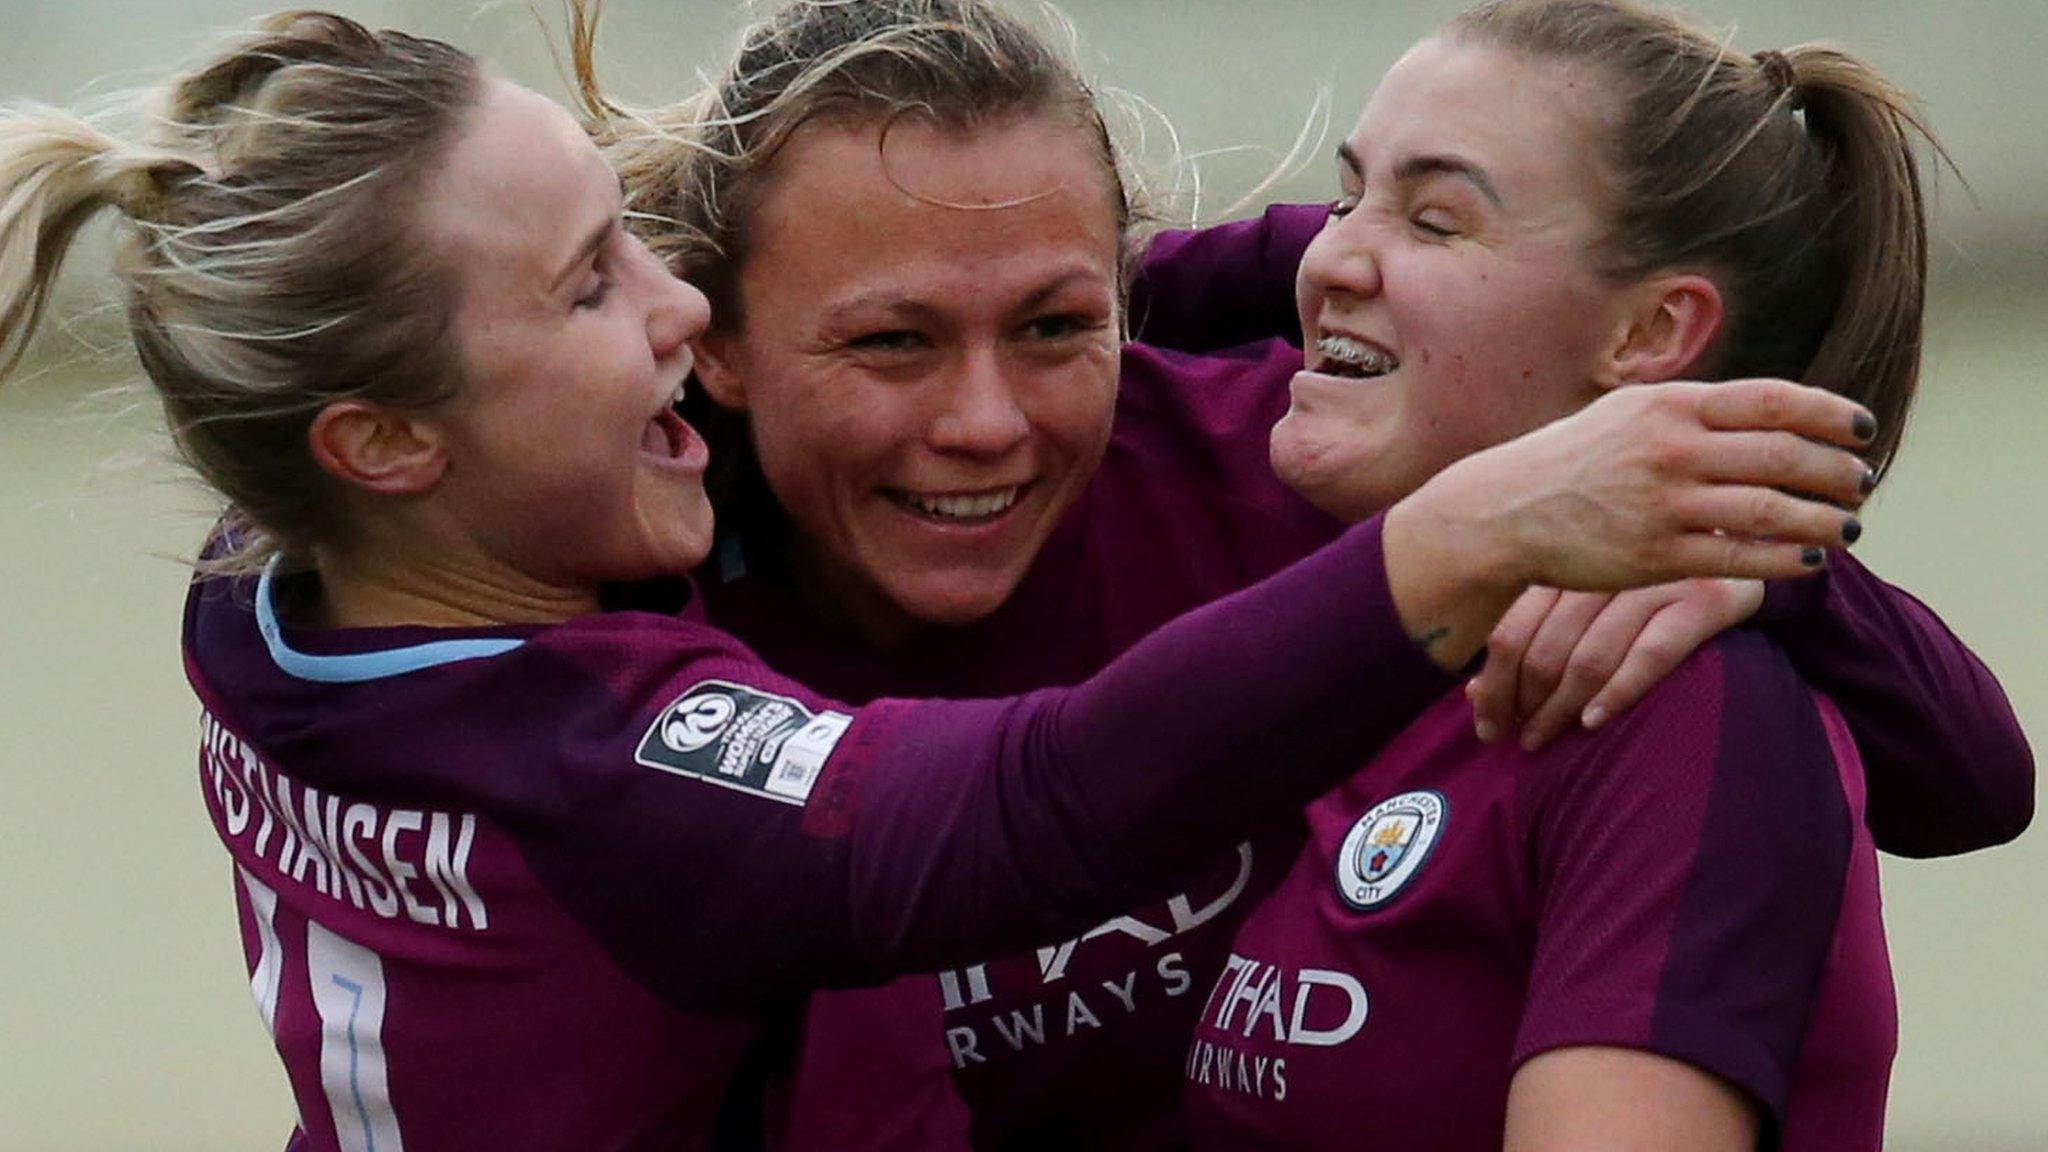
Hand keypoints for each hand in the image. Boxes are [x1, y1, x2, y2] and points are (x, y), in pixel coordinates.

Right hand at [1382, 378, 1868, 671]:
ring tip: (1851, 526)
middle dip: (1837, 472)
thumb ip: (1697, 410)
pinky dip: (1783, 559)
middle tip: (1862, 484)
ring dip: (1824, 519)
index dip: (1831, 415)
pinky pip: (1738, 558)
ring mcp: (1663, 504)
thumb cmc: (1577, 459)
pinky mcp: (1654, 556)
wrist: (1506, 510)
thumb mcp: (1630, 411)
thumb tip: (1776, 412)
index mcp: (1670, 406)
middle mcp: (1670, 450)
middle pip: (1784, 456)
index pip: (1774, 402)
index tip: (1863, 430)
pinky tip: (1808, 559)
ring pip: (1770, 510)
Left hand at [1468, 579, 1763, 750]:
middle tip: (1517, 741)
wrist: (1746, 545)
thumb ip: (1532, 634)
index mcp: (1568, 559)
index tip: (1486, 725)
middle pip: (1543, 647)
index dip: (1493, 684)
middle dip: (1523, 703)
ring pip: (1590, 655)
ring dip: (1560, 709)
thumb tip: (1473, 694)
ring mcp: (1657, 580)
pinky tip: (1592, 723)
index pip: (1510, 629)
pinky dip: (1617, 692)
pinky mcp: (1706, 599)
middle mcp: (1607, 565)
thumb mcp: (1583, 597)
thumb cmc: (1644, 582)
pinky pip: (1651, 653)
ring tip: (1543, 741)